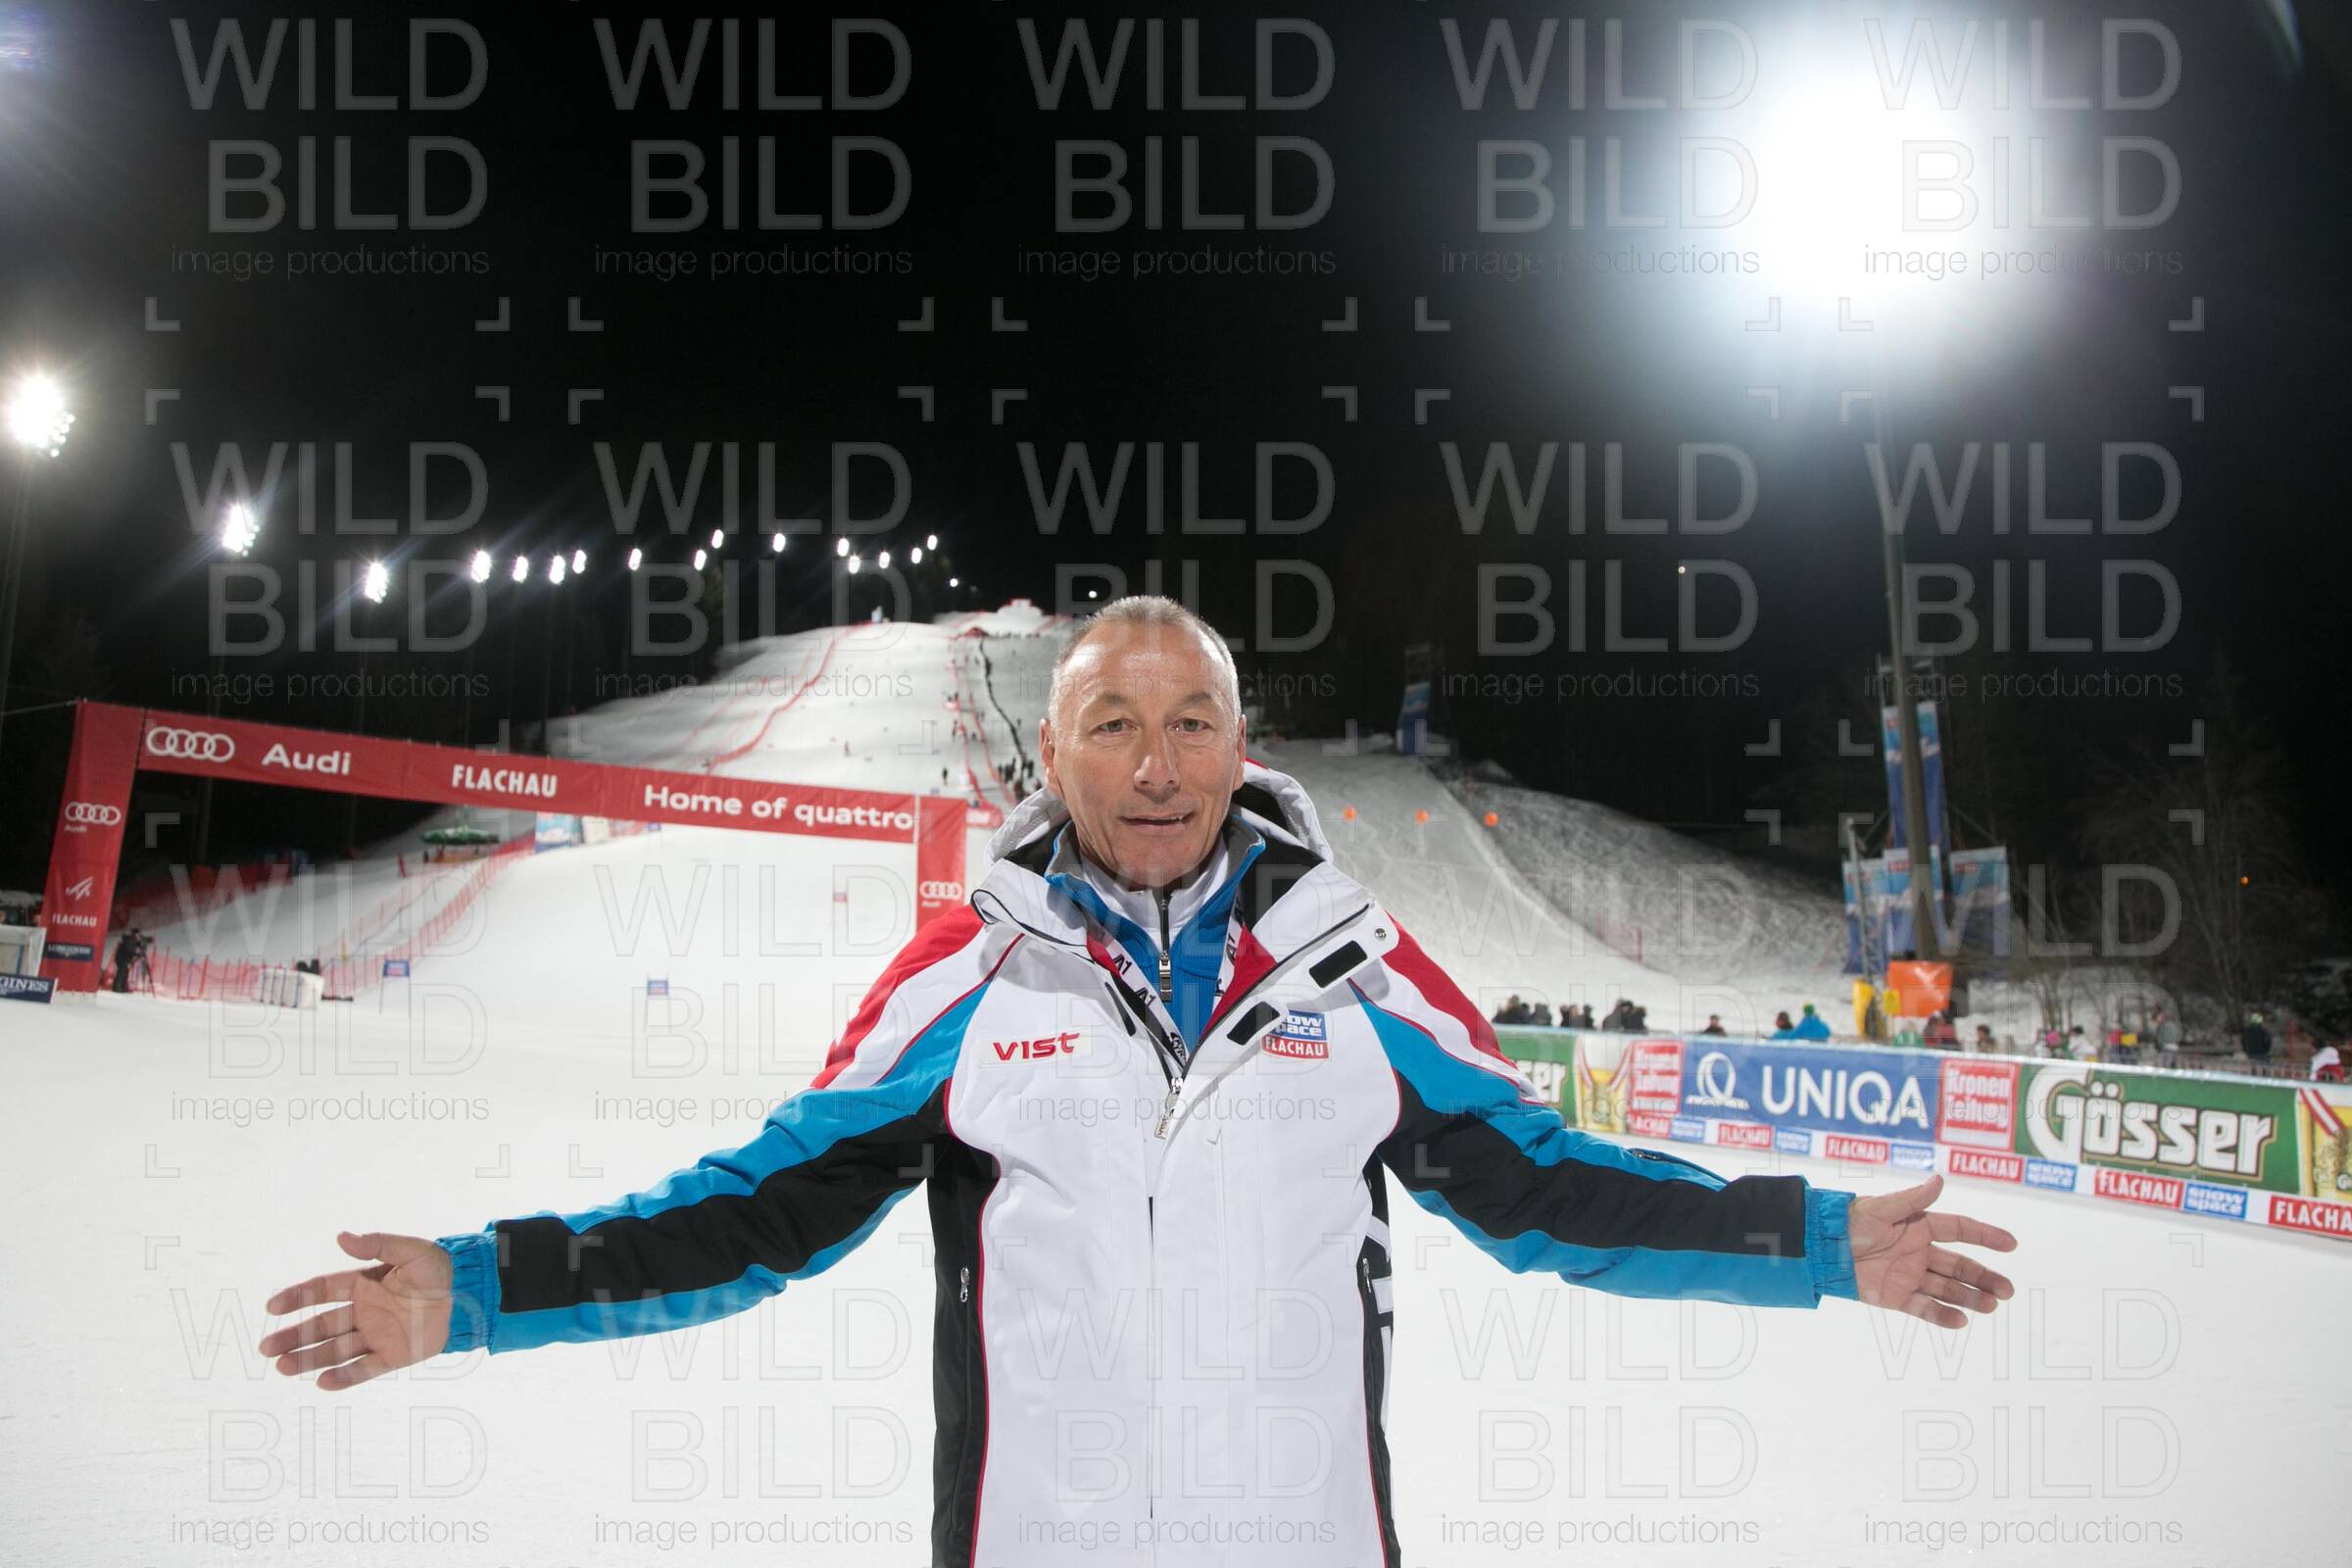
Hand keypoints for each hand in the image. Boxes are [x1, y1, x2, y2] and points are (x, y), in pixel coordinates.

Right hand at [257, 1231, 452, 1390]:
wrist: (472, 1293)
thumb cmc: (442, 1268)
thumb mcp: (411, 1250)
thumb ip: (377, 1244)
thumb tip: (341, 1237)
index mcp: (364, 1283)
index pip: (322, 1290)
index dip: (297, 1297)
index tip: (272, 1306)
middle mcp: (365, 1311)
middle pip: (321, 1326)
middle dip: (293, 1337)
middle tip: (266, 1348)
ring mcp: (377, 1335)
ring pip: (336, 1350)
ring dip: (309, 1359)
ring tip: (282, 1367)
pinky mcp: (393, 1355)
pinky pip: (365, 1368)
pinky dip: (344, 1377)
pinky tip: (322, 1383)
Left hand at [1848, 1174, 2017, 1327]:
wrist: (1820, 1247)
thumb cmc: (1849, 1221)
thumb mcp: (1880, 1209)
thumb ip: (1912, 1200)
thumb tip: (1940, 1180)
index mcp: (1919, 1226)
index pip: (1960, 1229)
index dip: (1986, 1235)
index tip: (2011, 1244)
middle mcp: (1919, 1252)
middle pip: (1960, 1265)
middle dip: (1985, 1277)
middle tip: (2008, 1290)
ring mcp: (1910, 1275)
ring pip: (1948, 1288)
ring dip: (1971, 1297)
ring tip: (1992, 1305)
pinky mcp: (1896, 1296)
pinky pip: (1924, 1308)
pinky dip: (1942, 1315)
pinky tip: (1962, 1321)